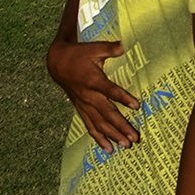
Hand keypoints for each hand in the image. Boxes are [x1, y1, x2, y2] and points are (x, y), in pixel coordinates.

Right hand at [46, 36, 141, 151]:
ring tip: (126, 146)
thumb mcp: (94, 48)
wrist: (57, 63)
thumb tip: (124, 45)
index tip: (137, 105)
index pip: (110, 91)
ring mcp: (85, 105)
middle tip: (135, 138)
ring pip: (100, 124)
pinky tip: (109, 149)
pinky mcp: (82, 109)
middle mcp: (89, 96)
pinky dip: (99, 138)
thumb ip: (110, 48)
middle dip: (121, 126)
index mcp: (93, 80)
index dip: (123, 98)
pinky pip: (90, 127)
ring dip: (113, 136)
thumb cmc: (78, 54)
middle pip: (107, 114)